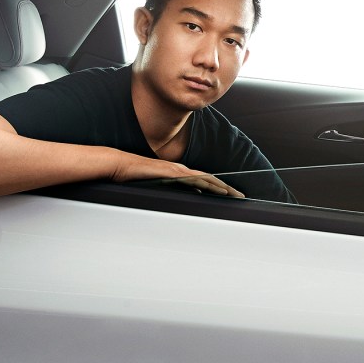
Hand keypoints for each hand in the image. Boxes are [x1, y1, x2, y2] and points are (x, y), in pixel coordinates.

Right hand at [110, 156, 245, 197]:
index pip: (205, 181)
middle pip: (210, 179)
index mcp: (180, 173)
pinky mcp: (170, 173)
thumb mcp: (160, 185)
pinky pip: (191, 179)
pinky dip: (205, 184)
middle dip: (227, 188)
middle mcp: (182, 170)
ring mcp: (177, 170)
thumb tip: (194, 194)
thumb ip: (176, 188)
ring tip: (234, 194)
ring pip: (205, 179)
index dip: (220, 187)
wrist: (122, 166)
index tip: (232, 195)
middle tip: (241, 196)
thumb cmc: (137, 177)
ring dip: (221, 187)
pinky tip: (213, 189)